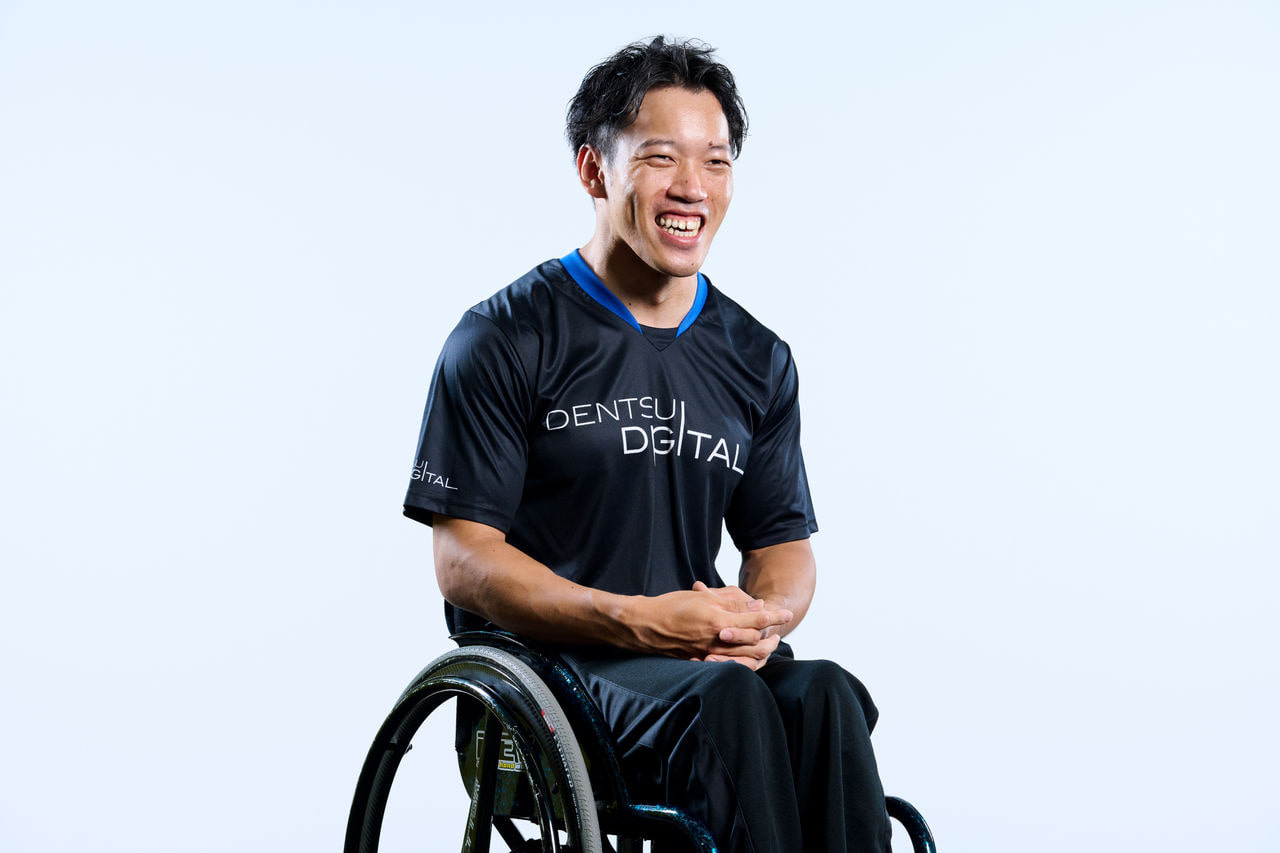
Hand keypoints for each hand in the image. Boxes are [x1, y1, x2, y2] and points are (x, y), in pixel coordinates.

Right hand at [625, 581, 792, 659]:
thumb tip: (755, 605)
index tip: (786, 613)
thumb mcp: (703, 597)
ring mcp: (707, 654)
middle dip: (770, 637)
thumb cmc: (671, 605)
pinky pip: (726, 664)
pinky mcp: (699, 661)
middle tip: (778, 631)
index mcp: (718, 621)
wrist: (643, 624)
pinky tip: (744, 656)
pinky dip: (739, 660)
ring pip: (743, 657)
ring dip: (758, 651)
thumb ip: (730, 602)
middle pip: (753, 643)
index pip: (754, 620)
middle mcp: (715, 640)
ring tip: (766, 643)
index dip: (772, 616)